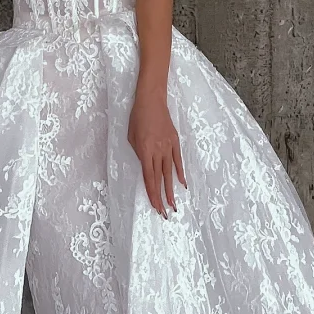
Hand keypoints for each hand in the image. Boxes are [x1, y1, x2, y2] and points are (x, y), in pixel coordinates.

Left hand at [127, 89, 186, 218]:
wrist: (151, 100)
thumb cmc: (137, 118)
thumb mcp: (131, 137)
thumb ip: (139, 153)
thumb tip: (146, 165)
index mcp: (144, 151)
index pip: (148, 178)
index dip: (152, 193)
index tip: (154, 206)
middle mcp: (157, 151)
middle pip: (160, 179)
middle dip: (162, 197)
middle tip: (165, 212)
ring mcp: (168, 146)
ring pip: (170, 173)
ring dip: (171, 190)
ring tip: (174, 204)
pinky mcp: (175, 141)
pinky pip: (178, 160)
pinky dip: (180, 173)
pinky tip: (182, 184)